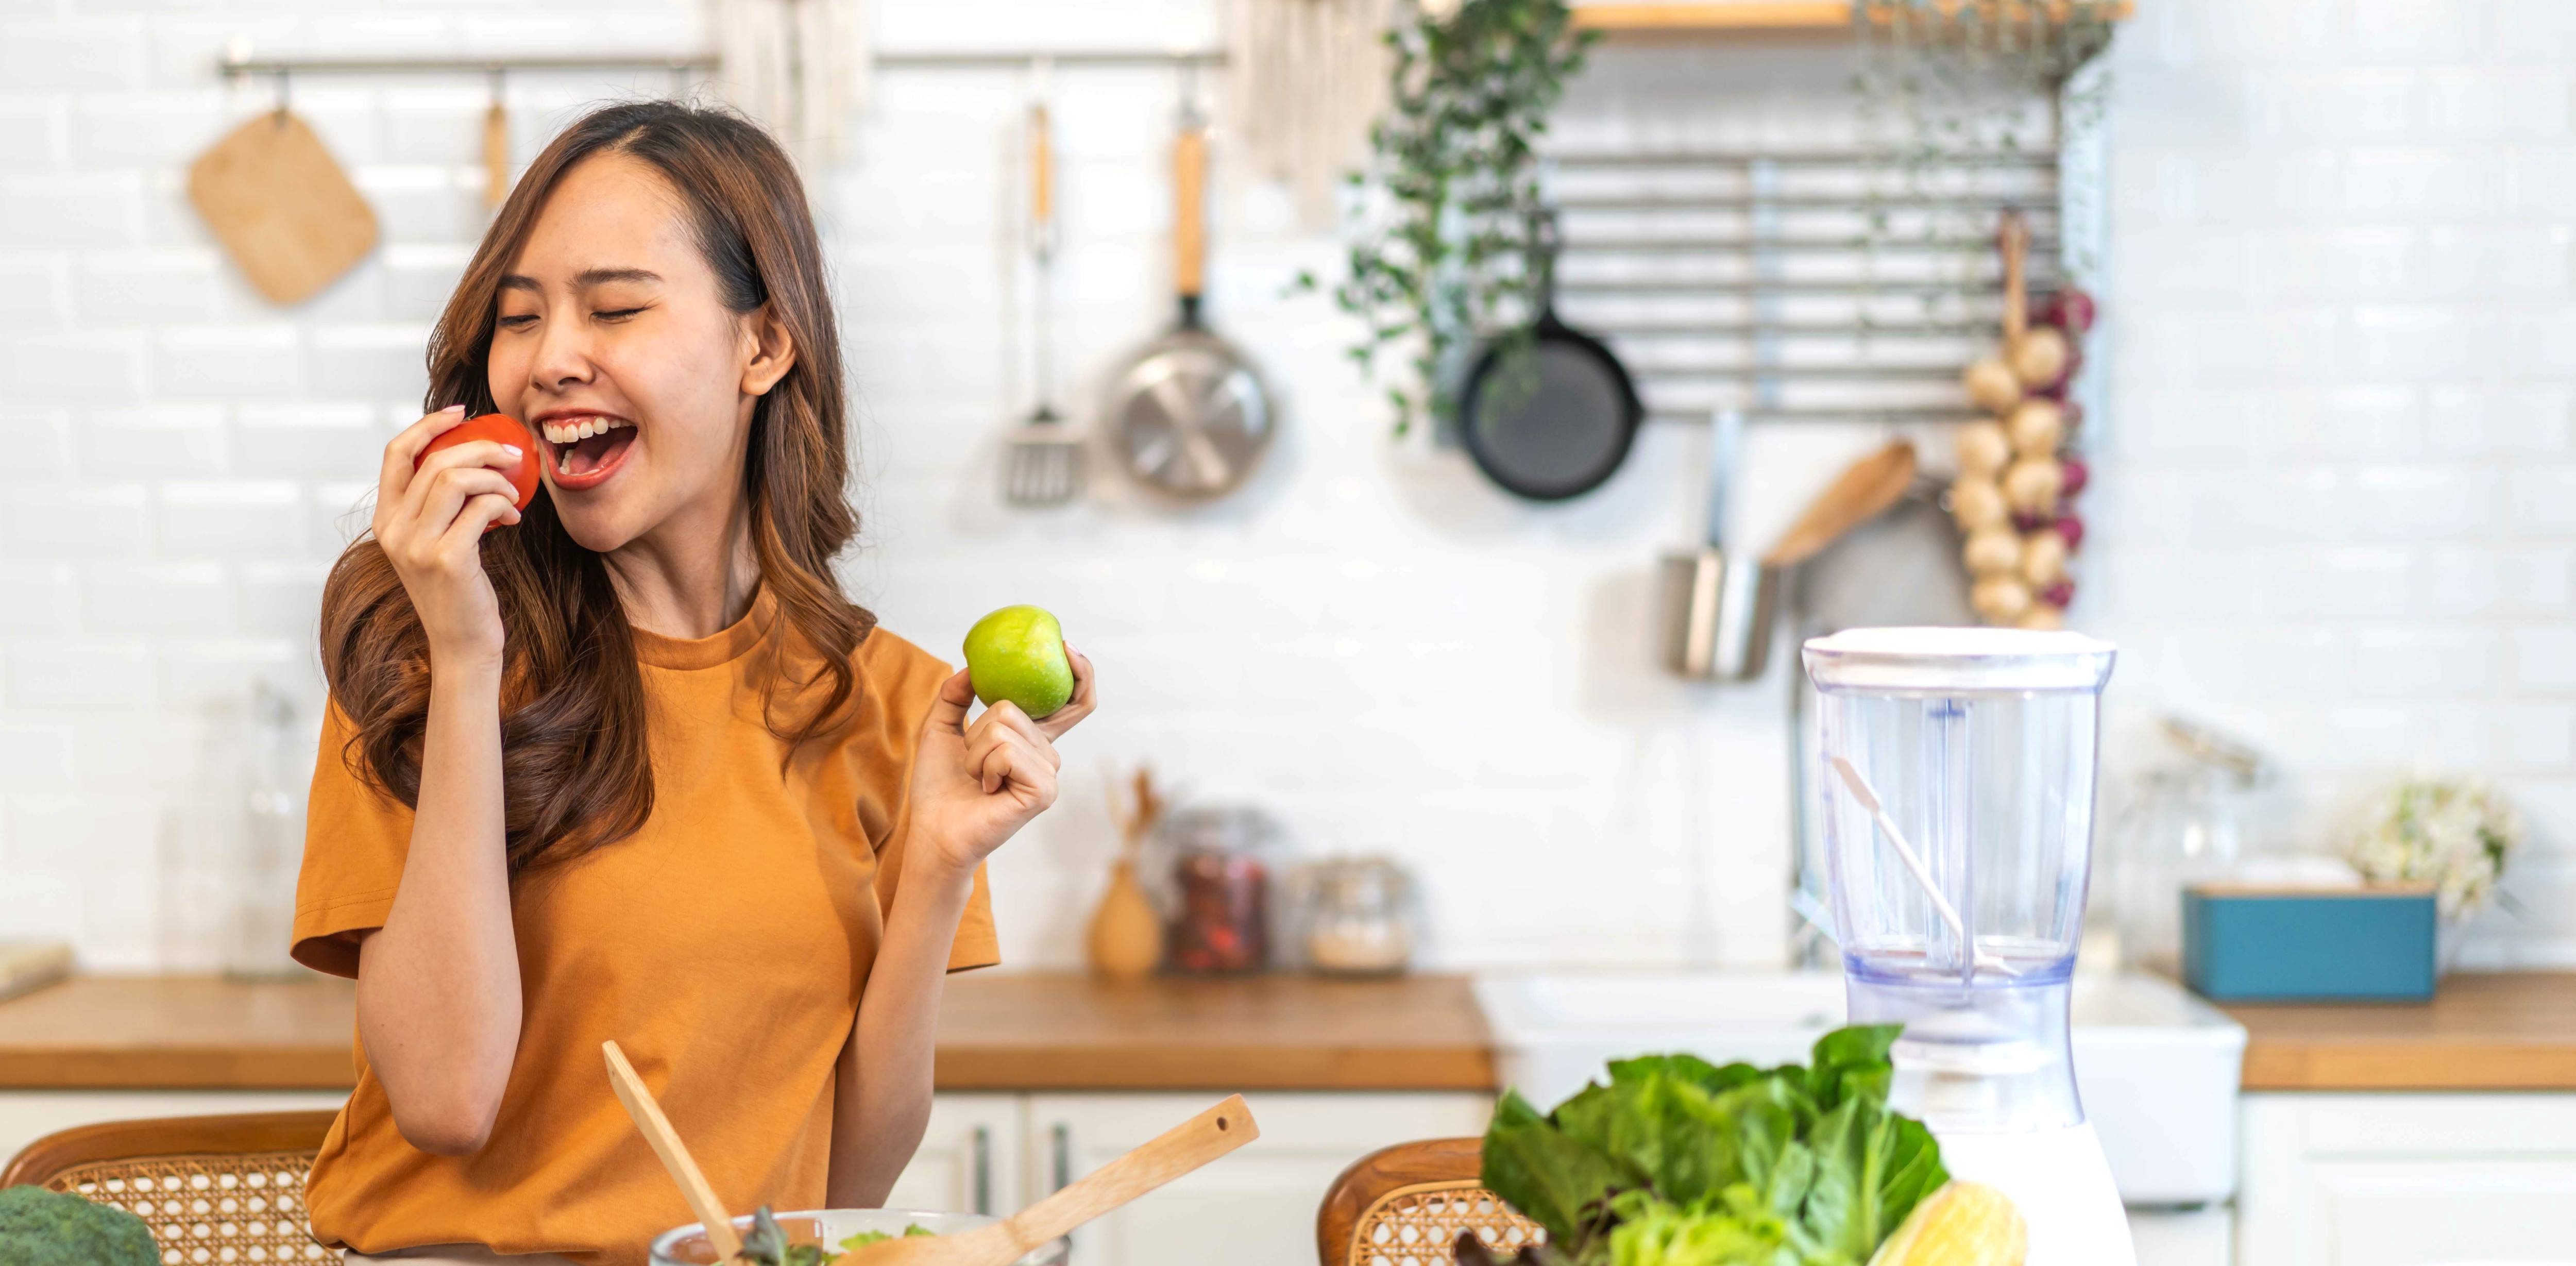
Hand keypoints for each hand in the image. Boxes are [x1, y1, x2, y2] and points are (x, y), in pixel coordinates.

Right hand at [373, 405, 526, 671]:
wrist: (463, 643)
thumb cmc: (459, 589)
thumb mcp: (437, 540)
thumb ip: (440, 504)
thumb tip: (471, 454)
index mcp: (385, 520)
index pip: (396, 453)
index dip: (429, 425)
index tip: (464, 414)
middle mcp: (393, 530)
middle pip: (434, 460)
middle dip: (480, 448)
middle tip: (512, 456)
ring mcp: (416, 545)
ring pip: (455, 478)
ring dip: (494, 478)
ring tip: (512, 496)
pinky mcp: (446, 559)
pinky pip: (480, 508)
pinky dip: (503, 504)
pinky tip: (513, 519)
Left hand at [907, 646, 1096, 876]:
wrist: (933, 830)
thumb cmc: (939, 787)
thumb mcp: (940, 729)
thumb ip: (954, 695)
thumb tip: (970, 667)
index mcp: (1033, 739)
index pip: (1074, 701)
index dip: (1079, 672)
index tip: (1065, 646)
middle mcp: (1048, 754)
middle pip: (1013, 707)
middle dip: (977, 730)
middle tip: (973, 764)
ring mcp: (1049, 773)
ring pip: (1005, 727)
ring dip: (975, 752)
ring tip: (978, 779)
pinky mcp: (1044, 791)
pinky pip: (1007, 751)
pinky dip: (984, 766)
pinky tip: (987, 790)